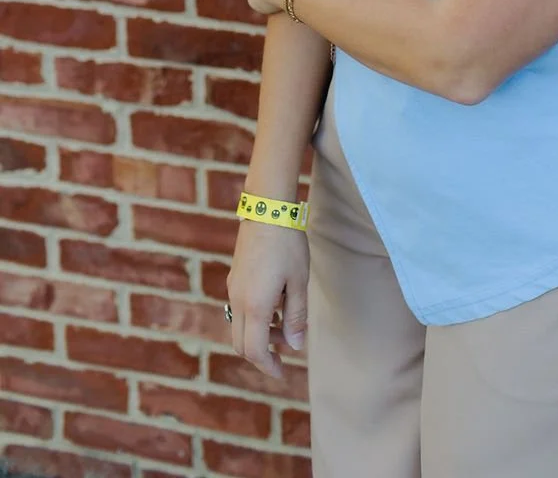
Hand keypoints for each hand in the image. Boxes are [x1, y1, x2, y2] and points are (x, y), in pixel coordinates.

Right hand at [227, 219, 308, 380]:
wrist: (267, 210)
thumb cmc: (287, 245)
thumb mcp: (298, 281)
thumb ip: (296, 316)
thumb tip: (295, 346)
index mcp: (256, 306)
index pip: (255, 350)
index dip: (267, 366)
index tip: (281, 372)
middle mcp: (238, 301)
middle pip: (242, 343)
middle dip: (262, 353)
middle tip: (285, 350)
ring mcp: (233, 289)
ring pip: (240, 326)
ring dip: (261, 333)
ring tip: (286, 322)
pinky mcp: (234, 278)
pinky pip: (240, 309)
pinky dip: (255, 317)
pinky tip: (276, 303)